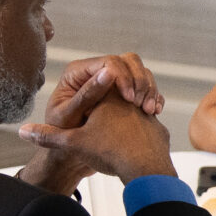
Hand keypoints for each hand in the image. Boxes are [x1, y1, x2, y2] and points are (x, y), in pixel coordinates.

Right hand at [19, 83, 174, 186]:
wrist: (146, 171)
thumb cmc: (109, 152)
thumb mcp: (72, 143)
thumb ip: (48, 136)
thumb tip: (23, 132)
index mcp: (110, 96)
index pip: (102, 80)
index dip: (93, 92)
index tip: (89, 110)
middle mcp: (132, 100)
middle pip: (120, 90)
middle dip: (110, 104)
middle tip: (103, 122)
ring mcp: (149, 113)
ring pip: (138, 105)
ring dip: (126, 116)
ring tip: (116, 134)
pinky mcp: (159, 128)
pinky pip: (150, 122)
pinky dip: (141, 130)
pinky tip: (131, 144)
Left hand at [45, 54, 162, 125]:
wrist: (69, 154)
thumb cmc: (62, 134)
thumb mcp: (70, 115)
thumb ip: (87, 94)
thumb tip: (108, 74)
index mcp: (78, 72)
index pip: (110, 63)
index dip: (124, 78)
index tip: (130, 100)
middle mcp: (96, 72)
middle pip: (129, 62)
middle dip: (140, 81)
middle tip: (139, 104)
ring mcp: (112, 82)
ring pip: (141, 72)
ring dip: (149, 90)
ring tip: (149, 111)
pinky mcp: (124, 94)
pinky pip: (145, 87)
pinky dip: (153, 97)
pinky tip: (153, 113)